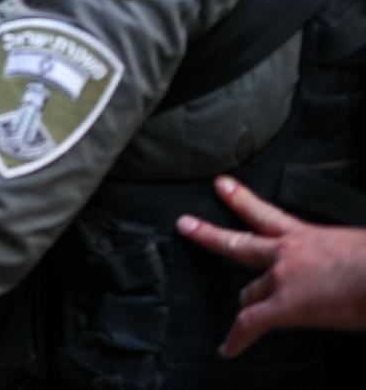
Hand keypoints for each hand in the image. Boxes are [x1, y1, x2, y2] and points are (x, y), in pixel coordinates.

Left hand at [177, 176, 365, 355]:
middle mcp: (288, 253)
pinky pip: (252, 324)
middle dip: (209, 235)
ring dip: (244, 299)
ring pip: (249, 290)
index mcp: (307, 236)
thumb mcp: (355, 243)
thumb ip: (340, 249)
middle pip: (240, 243)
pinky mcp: (286, 306)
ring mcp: (282, 279)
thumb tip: (346, 260)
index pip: (268, 215)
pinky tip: (227, 348)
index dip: (241, 200)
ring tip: (239, 306)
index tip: (223, 187)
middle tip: (186, 225)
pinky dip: (237, 338)